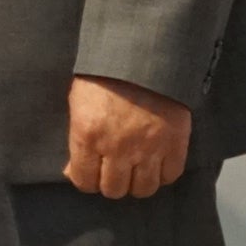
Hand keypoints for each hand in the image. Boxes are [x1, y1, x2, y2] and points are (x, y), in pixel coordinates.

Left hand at [63, 73, 192, 197]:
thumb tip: (71, 171)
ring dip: (137, 183)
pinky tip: (156, 164)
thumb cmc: (103, 76)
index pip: (84, 182)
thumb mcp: (78, 103)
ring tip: (135, 170)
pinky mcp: (175, 144)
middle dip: (111, 183)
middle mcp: (117, 148)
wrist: (143, 55)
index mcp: (87, 136)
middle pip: (114, 190)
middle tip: (113, 171)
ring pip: (143, 189)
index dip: (86, 180)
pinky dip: (163, 174)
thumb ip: (76, 139)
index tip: (91, 174)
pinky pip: (170, 176)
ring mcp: (148, 148)